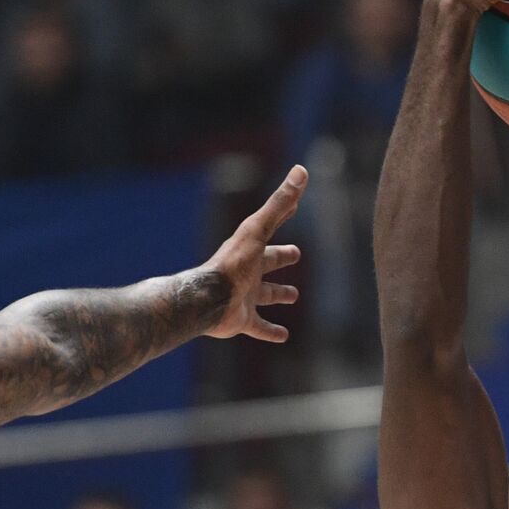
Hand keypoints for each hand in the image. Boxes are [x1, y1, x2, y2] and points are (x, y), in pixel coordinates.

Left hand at [203, 166, 306, 341]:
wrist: (208, 298)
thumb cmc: (234, 262)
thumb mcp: (259, 229)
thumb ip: (280, 203)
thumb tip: (301, 170)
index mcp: (250, 250)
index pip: (269, 230)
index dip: (283, 218)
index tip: (295, 208)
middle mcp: (247, 272)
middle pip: (267, 263)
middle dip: (280, 258)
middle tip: (295, 255)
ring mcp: (244, 296)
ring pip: (264, 295)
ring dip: (278, 294)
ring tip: (293, 296)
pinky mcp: (241, 320)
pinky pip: (259, 327)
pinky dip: (271, 332)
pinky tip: (284, 337)